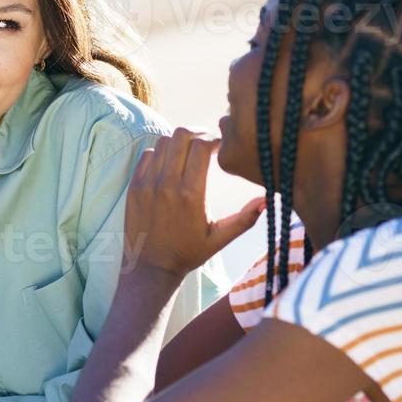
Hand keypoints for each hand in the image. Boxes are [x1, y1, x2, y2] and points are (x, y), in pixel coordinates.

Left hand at [124, 129, 263, 277]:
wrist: (151, 267)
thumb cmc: (189, 252)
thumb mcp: (220, 238)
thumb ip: (245, 218)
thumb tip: (266, 199)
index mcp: (191, 194)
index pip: (201, 146)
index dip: (214, 139)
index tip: (220, 146)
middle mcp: (167, 185)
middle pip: (181, 135)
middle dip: (197, 134)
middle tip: (206, 143)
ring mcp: (147, 184)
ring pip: (163, 142)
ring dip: (179, 143)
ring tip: (188, 153)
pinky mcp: (134, 186)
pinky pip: (147, 155)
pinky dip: (160, 153)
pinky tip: (170, 163)